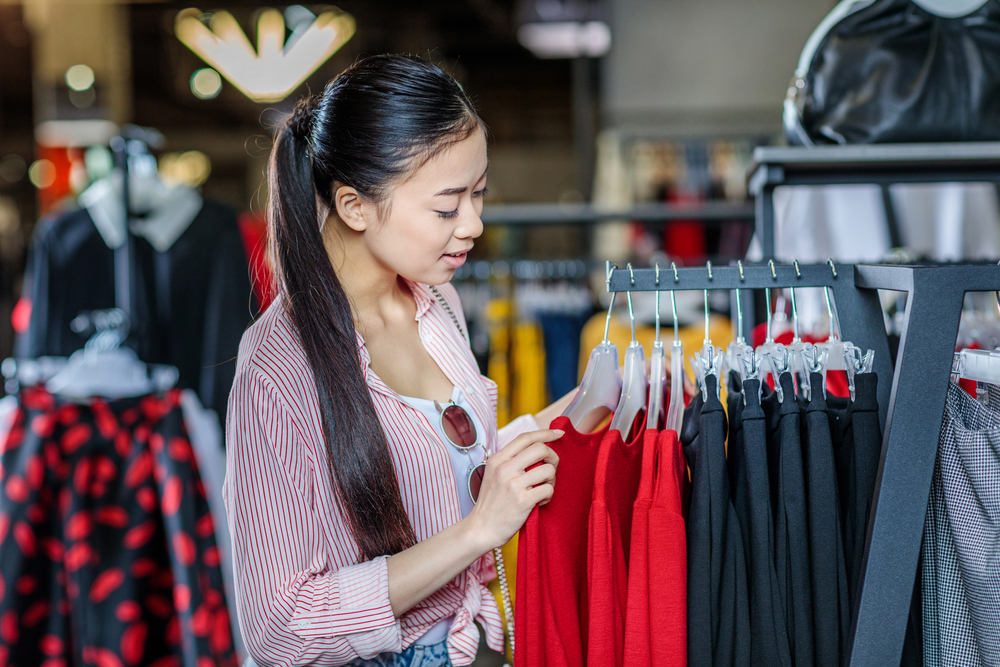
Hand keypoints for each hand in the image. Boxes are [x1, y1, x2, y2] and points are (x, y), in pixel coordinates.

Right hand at [464, 428, 561, 551]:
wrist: (481, 529)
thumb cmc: (491, 503)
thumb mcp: (494, 475)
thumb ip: (511, 461)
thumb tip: (537, 448)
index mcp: (497, 459)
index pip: (525, 437)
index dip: (545, 433)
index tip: (558, 434)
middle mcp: (505, 469)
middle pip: (540, 448)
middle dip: (553, 457)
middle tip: (551, 469)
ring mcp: (513, 484)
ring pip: (548, 469)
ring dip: (552, 480)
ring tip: (543, 490)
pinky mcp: (523, 500)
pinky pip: (548, 489)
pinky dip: (548, 496)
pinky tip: (539, 502)